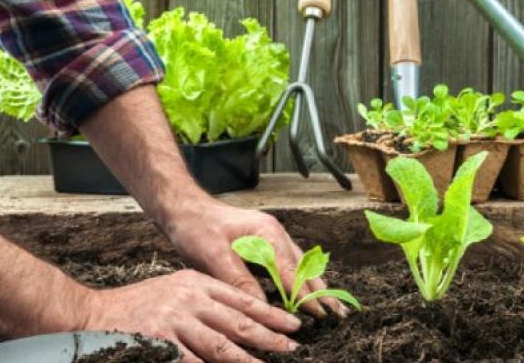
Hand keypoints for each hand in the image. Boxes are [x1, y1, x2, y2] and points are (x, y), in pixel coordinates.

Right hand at [84, 269, 300, 362]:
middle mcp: (188, 300)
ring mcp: (174, 322)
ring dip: (248, 360)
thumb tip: (239, 318)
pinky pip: (193, 362)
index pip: (241, 298)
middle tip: (293, 347)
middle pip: (237, 321)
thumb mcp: (174, 290)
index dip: (270, 313)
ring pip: (221, 346)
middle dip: (269, 336)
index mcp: (194, 283)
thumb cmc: (137, 306)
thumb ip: (204, 300)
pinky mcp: (160, 344)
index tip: (292, 324)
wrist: (93, 315)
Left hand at [165, 200, 347, 316]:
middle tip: (339, 314)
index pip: (292, 271)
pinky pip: (290, 264)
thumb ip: (240, 281)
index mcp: (267, 234)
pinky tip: (308, 292)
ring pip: (301, 265)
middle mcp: (275, 234)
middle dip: (322, 291)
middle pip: (304, 267)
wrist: (184, 208)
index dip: (306, 295)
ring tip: (331, 307)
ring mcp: (272, 237)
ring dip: (315, 286)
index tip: (320, 314)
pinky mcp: (265, 243)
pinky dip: (301, 280)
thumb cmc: (197, 228)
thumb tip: (261, 307)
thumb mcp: (214, 256)